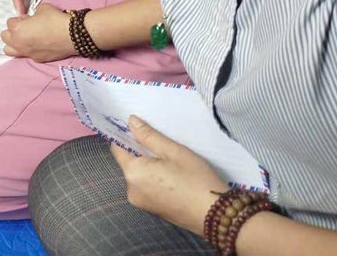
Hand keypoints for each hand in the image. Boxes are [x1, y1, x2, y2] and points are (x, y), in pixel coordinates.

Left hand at [0, 3, 73, 61]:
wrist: (72, 35)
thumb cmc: (56, 19)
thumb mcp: (41, 9)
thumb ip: (31, 14)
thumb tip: (32, 18)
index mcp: (17, 30)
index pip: (10, 22)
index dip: (19, 19)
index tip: (28, 18)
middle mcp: (19, 44)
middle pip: (5, 37)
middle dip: (12, 31)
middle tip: (25, 27)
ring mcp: (28, 53)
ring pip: (9, 51)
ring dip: (14, 43)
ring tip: (26, 38)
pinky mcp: (38, 60)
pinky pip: (26, 55)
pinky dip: (28, 49)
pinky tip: (38, 44)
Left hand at [111, 116, 224, 234]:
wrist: (218, 216)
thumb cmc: (196, 179)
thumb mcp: (174, 151)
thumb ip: (149, 136)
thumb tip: (130, 121)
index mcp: (132, 174)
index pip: (118, 149)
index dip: (125, 136)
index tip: (137, 127)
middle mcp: (131, 190)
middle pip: (129, 163)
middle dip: (140, 151)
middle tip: (160, 142)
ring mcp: (141, 203)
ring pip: (139, 176)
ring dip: (148, 165)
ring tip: (168, 158)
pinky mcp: (152, 210)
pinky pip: (146, 188)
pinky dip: (154, 179)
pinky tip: (171, 175)